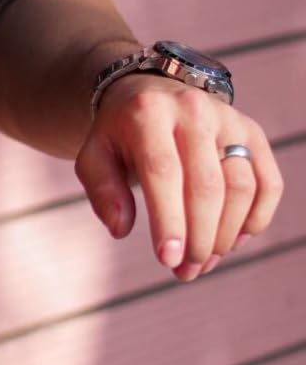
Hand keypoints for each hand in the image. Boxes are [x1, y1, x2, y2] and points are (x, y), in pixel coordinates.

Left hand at [75, 73, 284, 280]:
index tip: (168, 260)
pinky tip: (233, 241)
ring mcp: (229, 119)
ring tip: (204, 261)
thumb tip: (121, 229)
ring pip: (241, 188)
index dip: (168, 220)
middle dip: (198, 238)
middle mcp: (193, 109)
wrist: (153, 93)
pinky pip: (268, 183)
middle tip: (186, 271)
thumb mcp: (95, 154)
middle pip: (206, 185)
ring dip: (226, 235)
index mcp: (148, 112)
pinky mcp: (253, 133)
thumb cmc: (121, 135)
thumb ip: (102, 190)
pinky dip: (256, 219)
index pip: (163, 171)